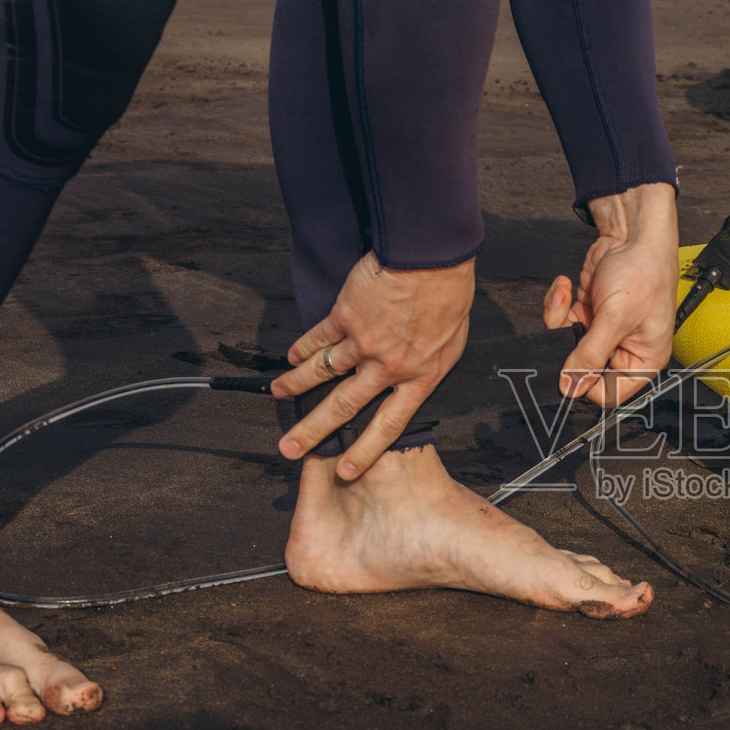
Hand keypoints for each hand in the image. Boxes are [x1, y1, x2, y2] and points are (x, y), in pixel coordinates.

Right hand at [271, 252, 473, 478]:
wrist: (431, 258)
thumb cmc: (450, 296)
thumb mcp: (452, 345)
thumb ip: (427, 367)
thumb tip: (412, 378)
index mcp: (418, 379)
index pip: (389, 426)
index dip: (365, 451)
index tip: (345, 471)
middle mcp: (386, 367)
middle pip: (343, 407)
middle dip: (313, 431)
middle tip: (289, 448)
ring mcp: (363, 342)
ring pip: (322, 372)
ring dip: (296, 386)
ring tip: (277, 396)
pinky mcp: (345, 315)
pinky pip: (318, 337)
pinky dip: (302, 348)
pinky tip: (291, 358)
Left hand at [541, 181, 678, 405]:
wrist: (633, 232)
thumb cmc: (643, 272)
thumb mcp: (615, 318)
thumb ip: (589, 354)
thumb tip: (569, 387)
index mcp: (643, 360)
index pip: (608, 394)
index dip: (586, 384)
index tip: (571, 366)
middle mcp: (623, 350)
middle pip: (582, 370)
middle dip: (567, 346)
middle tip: (565, 326)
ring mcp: (603, 332)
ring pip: (566, 345)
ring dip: (557, 320)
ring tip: (564, 296)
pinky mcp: (588, 313)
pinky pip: (562, 322)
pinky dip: (558, 303)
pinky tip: (565, 286)